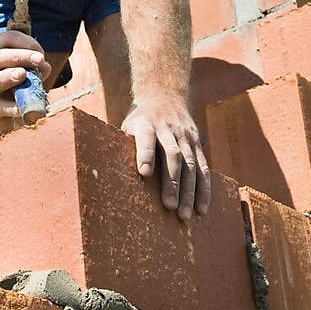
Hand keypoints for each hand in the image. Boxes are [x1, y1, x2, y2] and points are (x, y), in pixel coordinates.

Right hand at [0, 31, 50, 125]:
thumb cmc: (4, 83)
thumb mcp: (13, 68)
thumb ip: (29, 64)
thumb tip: (44, 67)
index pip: (7, 38)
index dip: (26, 42)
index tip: (42, 53)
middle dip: (21, 56)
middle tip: (40, 59)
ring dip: (9, 76)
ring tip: (22, 74)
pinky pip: (0, 107)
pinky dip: (13, 107)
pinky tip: (22, 107)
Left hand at [121, 93, 210, 220]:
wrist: (165, 95)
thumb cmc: (140, 120)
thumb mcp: (128, 125)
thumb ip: (125, 146)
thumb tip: (107, 178)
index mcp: (145, 123)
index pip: (146, 137)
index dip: (145, 154)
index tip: (144, 173)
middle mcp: (167, 128)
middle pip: (172, 156)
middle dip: (172, 183)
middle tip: (169, 207)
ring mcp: (185, 135)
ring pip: (190, 164)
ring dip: (189, 192)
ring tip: (185, 214)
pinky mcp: (197, 143)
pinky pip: (203, 167)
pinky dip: (203, 189)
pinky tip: (201, 208)